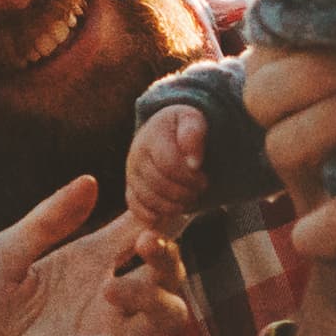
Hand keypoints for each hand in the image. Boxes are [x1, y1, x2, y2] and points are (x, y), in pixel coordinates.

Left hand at [0, 175, 188, 335]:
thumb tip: (90, 180)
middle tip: (148, 242)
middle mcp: (106, 296)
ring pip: (168, 314)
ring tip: (111, 292)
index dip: (160, 214)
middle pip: (168, 272)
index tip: (164, 196)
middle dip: (169, 255)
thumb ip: (47, 221)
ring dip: (152, 299)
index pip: (140, 231)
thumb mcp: (1, 255)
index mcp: (87, 261)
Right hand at [127, 107, 207, 235]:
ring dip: (172, 206)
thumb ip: (193, 134)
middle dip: (183, 192)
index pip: (168, 163)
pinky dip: (153, 215)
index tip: (204, 179)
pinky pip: (136, 206)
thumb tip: (193, 162)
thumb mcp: (193, 121)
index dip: (189, 177)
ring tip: (188, 200)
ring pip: (147, 198)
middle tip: (198, 191)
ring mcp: (132, 173)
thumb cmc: (183, 129)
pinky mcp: (131, 188)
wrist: (167, 134)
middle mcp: (136, 154)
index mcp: (152, 136)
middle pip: (158, 183)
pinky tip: (171, 212)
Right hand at [238, 46, 335, 335]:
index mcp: (317, 96)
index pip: (277, 45)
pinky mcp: (328, 250)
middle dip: (312, 71)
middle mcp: (303, 140)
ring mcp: (310, 193)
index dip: (306, 27)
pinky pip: (311, 235)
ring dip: (327, 122)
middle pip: (263, 91)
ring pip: (279, 148)